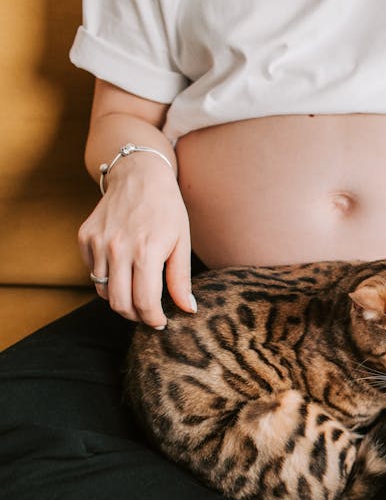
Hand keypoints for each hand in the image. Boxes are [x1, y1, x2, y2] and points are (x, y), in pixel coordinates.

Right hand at [78, 154, 194, 327]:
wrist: (139, 176)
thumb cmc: (167, 210)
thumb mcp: (182, 243)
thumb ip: (181, 279)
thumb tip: (187, 310)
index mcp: (146, 252)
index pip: (144, 302)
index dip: (152, 319)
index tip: (160, 323)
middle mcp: (117, 249)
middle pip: (119, 303)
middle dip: (135, 316)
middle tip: (148, 315)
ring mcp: (98, 243)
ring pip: (102, 291)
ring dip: (120, 298)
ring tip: (137, 293)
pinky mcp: (85, 237)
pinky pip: (92, 271)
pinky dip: (106, 279)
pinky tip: (122, 271)